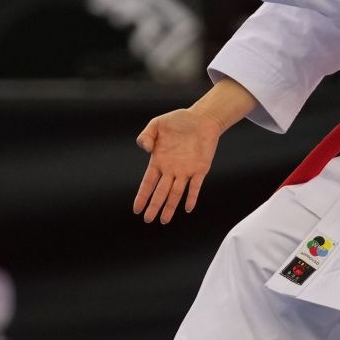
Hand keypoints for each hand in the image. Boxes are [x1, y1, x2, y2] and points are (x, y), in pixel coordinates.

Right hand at [133, 107, 219, 223]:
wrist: (202, 119)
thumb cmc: (178, 121)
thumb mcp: (156, 124)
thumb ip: (146, 136)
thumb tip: (144, 148)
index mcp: (159, 161)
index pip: (148, 183)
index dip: (142, 196)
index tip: (137, 209)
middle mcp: (171, 169)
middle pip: (161, 192)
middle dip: (154, 206)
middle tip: (148, 220)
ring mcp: (186, 170)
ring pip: (176, 193)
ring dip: (170, 206)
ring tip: (164, 220)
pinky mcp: (201, 169)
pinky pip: (195, 186)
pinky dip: (192, 196)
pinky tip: (187, 207)